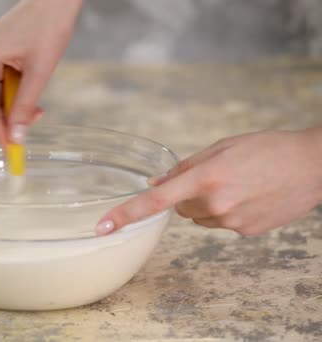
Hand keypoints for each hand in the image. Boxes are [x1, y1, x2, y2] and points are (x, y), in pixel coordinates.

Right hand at [0, 0, 81, 144]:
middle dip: (6, 121)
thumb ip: (25, 106)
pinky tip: (28, 95)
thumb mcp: (40, 71)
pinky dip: (10, 96)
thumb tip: (17, 136)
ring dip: (11, 109)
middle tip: (29, 132)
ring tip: (37, 109)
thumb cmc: (49, 26)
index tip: (12, 151)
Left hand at [96, 128, 321, 235]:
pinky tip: (248, 196)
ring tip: (237, 185)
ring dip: (206, 205)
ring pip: (199, 218)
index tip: (103, 226)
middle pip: (179, 209)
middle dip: (186, 196)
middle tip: (214, 177)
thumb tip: (155, 184)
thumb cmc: (267, 148)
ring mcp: (232, 222)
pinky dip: (226, 212)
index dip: (126, 214)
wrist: (314, 166)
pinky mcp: (246, 232)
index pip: (155, 201)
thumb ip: (184, 167)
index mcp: (206, 178)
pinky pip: (220, 224)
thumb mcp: (222, 147)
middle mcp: (216, 204)